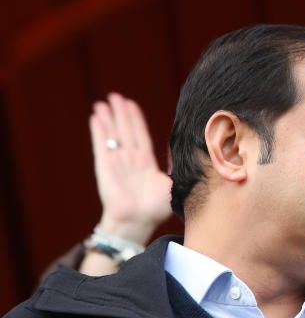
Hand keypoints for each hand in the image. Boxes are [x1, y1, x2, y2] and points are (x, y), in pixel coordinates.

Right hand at [89, 93, 171, 243]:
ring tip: (103, 102)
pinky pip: (101, 144)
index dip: (136, 120)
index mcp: (145, 163)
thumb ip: (178, 168)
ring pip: (112, 134)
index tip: (131, 104)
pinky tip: (96, 116)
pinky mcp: (105, 165)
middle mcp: (130, 159)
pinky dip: (99, 130)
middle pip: (125, 130)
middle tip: (116, 96)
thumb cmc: (156, 208)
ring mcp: (117, 161)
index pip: (140, 135)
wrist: (138, 221)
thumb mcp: (173, 184)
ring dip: (108, 118)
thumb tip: (194, 154)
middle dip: (121, 113)